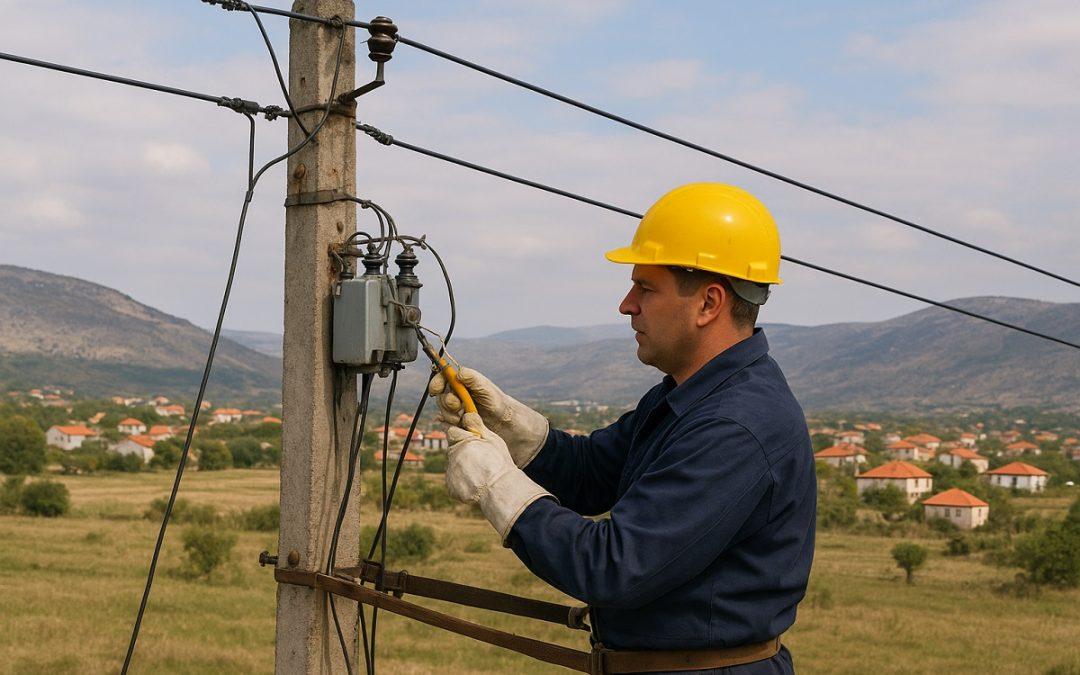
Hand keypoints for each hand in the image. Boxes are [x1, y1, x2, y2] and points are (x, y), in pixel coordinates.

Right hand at [430, 367, 548, 467]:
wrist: (503, 421)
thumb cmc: (496, 400)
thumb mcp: (486, 388)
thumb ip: (472, 379)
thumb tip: (457, 373)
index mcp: (461, 382)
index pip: (442, 378)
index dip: (436, 383)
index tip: (436, 390)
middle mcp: (456, 393)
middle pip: (440, 395)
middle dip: (446, 401)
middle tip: (457, 406)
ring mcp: (456, 408)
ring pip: (442, 410)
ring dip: (449, 414)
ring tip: (463, 418)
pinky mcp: (457, 421)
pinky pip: (446, 422)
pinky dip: (450, 424)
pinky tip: (458, 424)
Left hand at [445, 414, 552, 541]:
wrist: (500, 489)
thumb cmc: (499, 462)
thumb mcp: (493, 440)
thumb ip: (477, 427)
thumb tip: (467, 414)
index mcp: (462, 441)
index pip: (452, 431)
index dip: (461, 435)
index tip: (470, 440)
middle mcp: (453, 456)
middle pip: (452, 449)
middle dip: (462, 451)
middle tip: (479, 459)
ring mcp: (451, 472)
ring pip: (454, 464)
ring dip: (462, 466)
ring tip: (480, 472)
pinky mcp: (451, 487)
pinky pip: (455, 480)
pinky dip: (462, 481)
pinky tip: (476, 483)